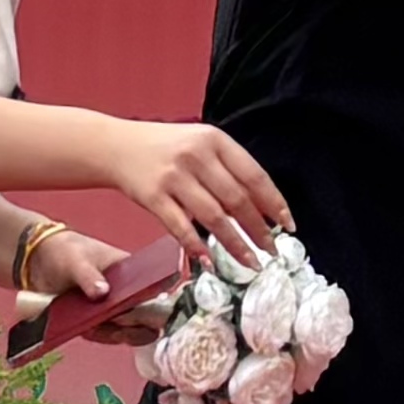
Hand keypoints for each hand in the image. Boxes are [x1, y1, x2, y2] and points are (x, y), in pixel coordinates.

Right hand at [98, 119, 287, 264]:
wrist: (117, 146)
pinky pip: (180, 227)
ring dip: (235, 244)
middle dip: (259, 230)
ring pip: (214, 217)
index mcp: (215, 140)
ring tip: (250, 263)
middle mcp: (196, 156)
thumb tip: (259, 207)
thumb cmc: (165, 148)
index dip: (274, 203)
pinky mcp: (153, 195)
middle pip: (237, 199)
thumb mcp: (200, 143)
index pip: (254, 175)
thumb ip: (227, 168)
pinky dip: (197, 246)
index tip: (287, 224)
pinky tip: (210, 261)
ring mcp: (174, 176)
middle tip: (272, 251)